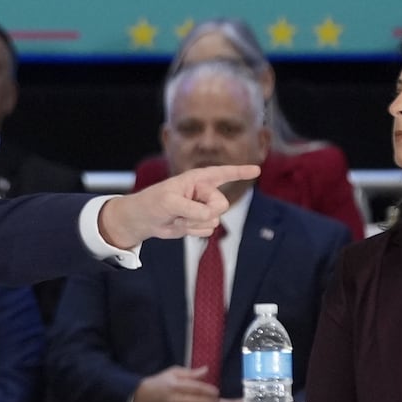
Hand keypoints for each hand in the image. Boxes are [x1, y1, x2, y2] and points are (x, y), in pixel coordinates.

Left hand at [97, 164, 261, 249]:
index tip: (257, 170)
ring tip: (177, 216)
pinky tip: (180, 224)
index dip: (241, 172)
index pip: (223, 173)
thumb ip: (193, 209)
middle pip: (222, 204)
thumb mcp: (170, 203)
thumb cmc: (153, 203)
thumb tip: (211, 217)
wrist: (144, 220)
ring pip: (214, 220)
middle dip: (204, 211)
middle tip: (183, 210)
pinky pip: (207, 229)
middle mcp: (203, 192)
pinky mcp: (200, 221)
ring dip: (193, 222)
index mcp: (197, 179)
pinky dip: (192, 230)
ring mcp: (203, 207)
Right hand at [131, 366, 219, 401]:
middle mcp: (176, 401)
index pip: (199, 389)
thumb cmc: (159, 383)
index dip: (211, 391)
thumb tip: (206, 370)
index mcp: (176, 386)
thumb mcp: (173, 373)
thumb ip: (191, 373)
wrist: (142, 398)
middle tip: (215, 400)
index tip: (216, 391)